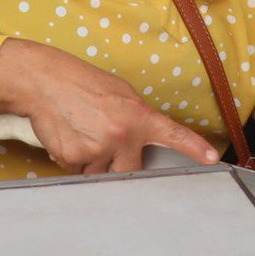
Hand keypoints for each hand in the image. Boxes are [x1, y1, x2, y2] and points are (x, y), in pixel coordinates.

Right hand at [0, 41, 219, 174]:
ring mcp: (98, 149)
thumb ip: (136, 119)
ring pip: (101, 174)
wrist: (43, 81)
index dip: (194, 148)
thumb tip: (141, 143)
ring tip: (82, 133)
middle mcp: (121, 135)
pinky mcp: (73, 159)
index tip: (211, 158)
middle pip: (130, 172)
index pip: (172, 134)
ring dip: (93, 163)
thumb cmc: (81, 83)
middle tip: (102, 141)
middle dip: (118, 164)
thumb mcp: (120, 94)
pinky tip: (69, 137)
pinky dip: (73, 161)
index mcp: (138, 115)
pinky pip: (78, 173)